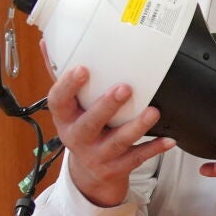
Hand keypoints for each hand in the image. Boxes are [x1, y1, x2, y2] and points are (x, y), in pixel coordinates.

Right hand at [50, 66, 174, 207]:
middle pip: (90, 123)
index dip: (68, 86)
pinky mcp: (116, 167)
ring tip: (153, 112)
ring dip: (136, 126)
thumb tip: (46, 42)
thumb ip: (62, 77)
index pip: (58, 101)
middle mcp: (78, 138)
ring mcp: (97, 155)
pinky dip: (154, 148)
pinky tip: (168, 140)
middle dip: (107, 106)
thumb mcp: (68, 107)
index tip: (83, 69)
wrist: (90, 173)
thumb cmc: (81, 128)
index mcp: (64, 118)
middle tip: (125, 88)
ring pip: (117, 141)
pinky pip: (137, 158)